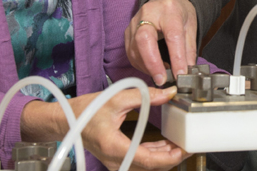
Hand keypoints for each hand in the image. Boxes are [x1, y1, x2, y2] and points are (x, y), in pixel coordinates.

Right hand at [71, 86, 188, 170]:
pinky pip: (141, 162)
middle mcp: (116, 161)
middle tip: (189, 144)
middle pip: (151, 167)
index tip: (184, 149)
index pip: (148, 160)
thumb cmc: (85, 111)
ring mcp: (117, 163)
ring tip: (181, 143)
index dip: (170, 156)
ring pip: (147, 167)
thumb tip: (168, 93)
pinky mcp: (118, 160)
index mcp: (115, 147)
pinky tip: (166, 145)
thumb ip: (145, 96)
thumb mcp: (116, 98)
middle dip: (173, 157)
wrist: (67, 121)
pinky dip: (155, 154)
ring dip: (165, 156)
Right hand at [125, 0, 197, 84]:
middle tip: (162, 79)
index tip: (180, 74)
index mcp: (169, 10)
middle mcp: (148, 13)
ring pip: (135, 49)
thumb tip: (187, 72)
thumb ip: (189, 49)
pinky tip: (152, 69)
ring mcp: (134, 22)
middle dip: (153, 63)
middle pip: (144, 39)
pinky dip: (141, 65)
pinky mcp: (128, 32)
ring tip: (161, 76)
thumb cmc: (178, 12)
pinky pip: (131, 53)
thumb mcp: (190, 26)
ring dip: (147, 67)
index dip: (176, 57)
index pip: (172, 35)